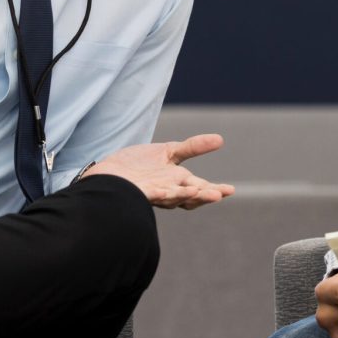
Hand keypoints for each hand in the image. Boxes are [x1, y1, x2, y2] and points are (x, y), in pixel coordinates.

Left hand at [83, 133, 235, 208]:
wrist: (107, 176)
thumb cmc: (137, 166)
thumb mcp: (169, 152)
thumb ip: (193, 147)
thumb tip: (221, 139)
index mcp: (177, 181)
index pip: (200, 188)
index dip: (215, 190)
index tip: (230, 190)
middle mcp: (168, 190)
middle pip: (190, 197)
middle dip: (204, 196)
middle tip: (219, 195)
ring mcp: (153, 193)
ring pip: (173, 198)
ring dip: (186, 196)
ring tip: (200, 192)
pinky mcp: (135, 193)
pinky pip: (150, 196)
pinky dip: (160, 195)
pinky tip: (168, 191)